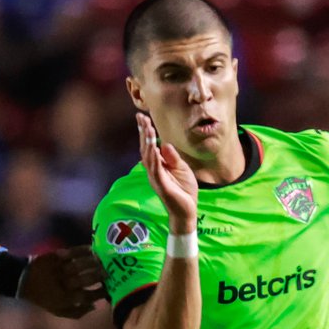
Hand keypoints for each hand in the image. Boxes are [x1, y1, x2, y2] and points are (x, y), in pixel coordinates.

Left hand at [20, 244, 105, 318]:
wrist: (21, 281)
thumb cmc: (44, 298)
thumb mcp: (58, 311)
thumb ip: (77, 312)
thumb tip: (95, 306)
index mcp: (63, 299)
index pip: (86, 296)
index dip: (99, 293)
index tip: (109, 288)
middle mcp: (61, 285)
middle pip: (85, 279)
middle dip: (99, 276)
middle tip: (109, 272)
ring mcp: (57, 269)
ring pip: (79, 265)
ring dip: (93, 262)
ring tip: (102, 260)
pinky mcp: (53, 257)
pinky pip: (71, 253)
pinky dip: (83, 250)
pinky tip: (92, 249)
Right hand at [137, 113, 197, 229]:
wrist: (187, 211)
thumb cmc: (184, 191)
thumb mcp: (181, 168)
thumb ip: (172, 157)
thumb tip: (164, 144)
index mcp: (158, 167)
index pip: (149, 147)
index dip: (145, 133)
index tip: (143, 118)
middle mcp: (153, 172)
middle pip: (145, 149)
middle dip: (143, 133)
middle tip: (140, 118)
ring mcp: (156, 179)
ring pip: (148, 158)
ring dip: (147, 142)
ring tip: (146, 128)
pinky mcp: (162, 186)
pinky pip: (156, 170)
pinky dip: (154, 158)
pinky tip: (153, 147)